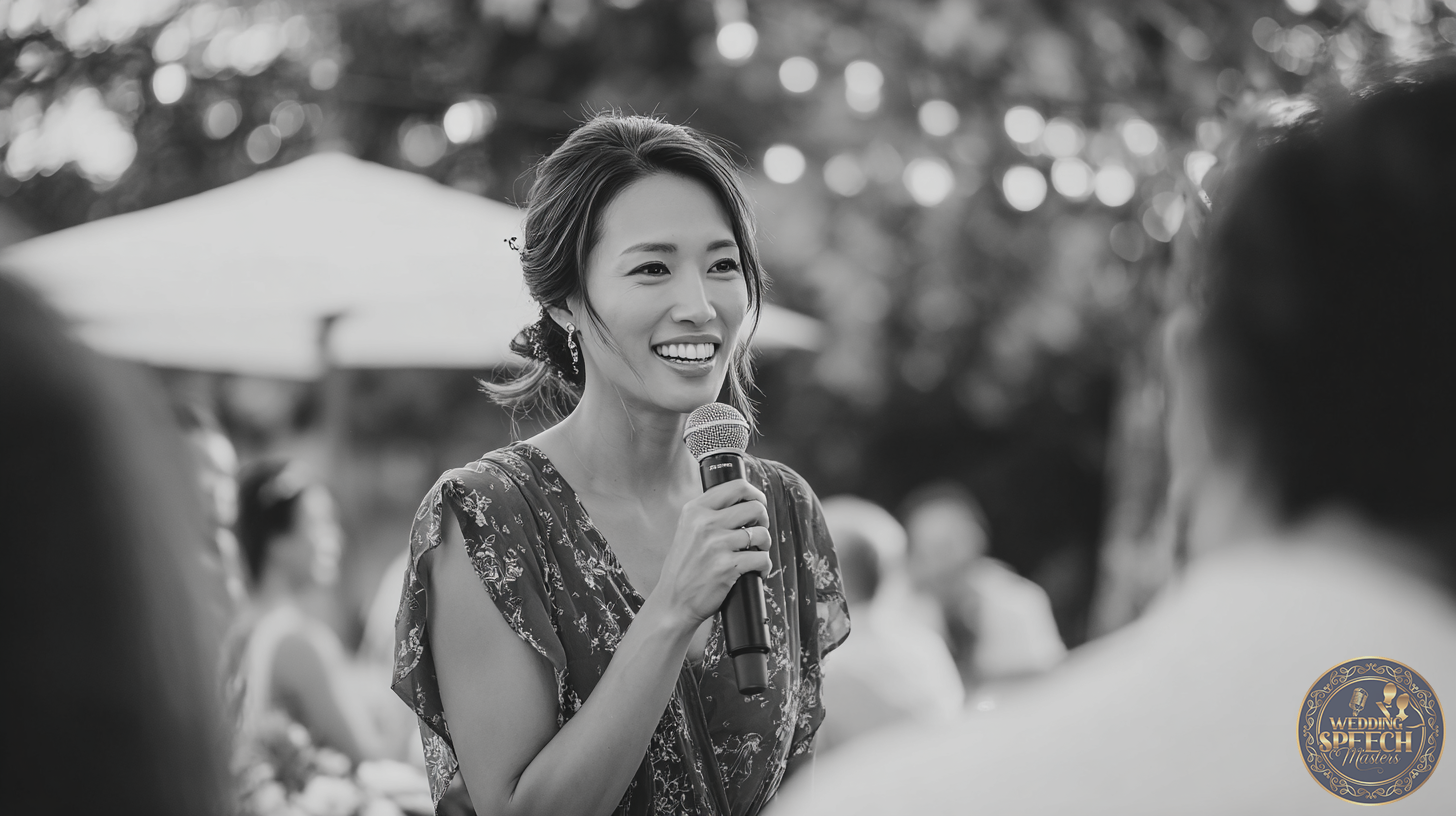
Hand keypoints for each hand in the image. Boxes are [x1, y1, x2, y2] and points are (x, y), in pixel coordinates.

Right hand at [653, 479, 770, 627]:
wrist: (673, 602)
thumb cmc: (684, 567)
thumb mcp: (687, 530)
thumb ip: (708, 514)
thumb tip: (744, 501)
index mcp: (695, 510)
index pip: (737, 486)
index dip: (755, 494)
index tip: (758, 504)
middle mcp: (705, 523)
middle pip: (755, 507)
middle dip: (763, 520)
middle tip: (757, 532)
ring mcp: (716, 544)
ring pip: (761, 533)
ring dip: (765, 545)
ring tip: (756, 553)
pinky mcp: (726, 567)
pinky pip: (762, 559)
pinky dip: (764, 566)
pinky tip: (756, 571)